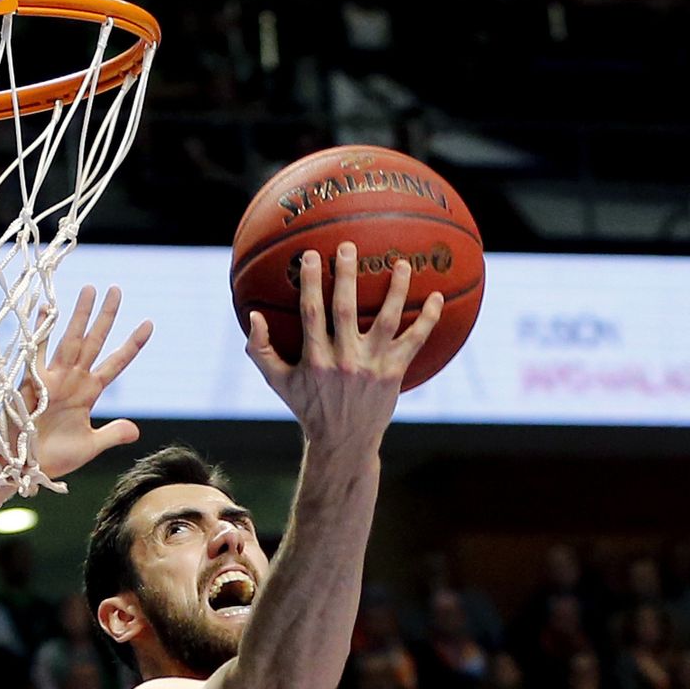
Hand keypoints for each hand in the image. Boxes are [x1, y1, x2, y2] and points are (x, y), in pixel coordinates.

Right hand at [21, 286, 152, 479]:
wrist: (22, 469)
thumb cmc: (53, 458)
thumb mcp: (88, 447)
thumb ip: (111, 435)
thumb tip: (135, 430)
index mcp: (88, 393)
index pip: (115, 364)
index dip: (132, 344)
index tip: (149, 324)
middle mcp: (73, 380)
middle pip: (94, 342)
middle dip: (106, 316)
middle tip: (117, 289)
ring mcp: (53, 378)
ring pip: (71, 340)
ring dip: (80, 315)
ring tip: (90, 289)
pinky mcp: (32, 382)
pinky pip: (38, 352)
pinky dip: (41, 330)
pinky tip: (46, 309)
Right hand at [246, 243, 442, 452]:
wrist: (343, 441)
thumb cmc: (308, 406)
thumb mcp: (278, 382)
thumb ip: (260, 349)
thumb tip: (252, 316)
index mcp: (315, 359)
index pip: (311, 313)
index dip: (312, 282)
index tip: (311, 255)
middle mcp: (344, 360)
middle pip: (346, 308)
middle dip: (346, 275)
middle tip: (348, 246)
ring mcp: (372, 366)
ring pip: (388, 319)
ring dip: (396, 289)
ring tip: (402, 263)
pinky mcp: (395, 372)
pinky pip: (415, 340)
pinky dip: (429, 318)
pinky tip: (437, 296)